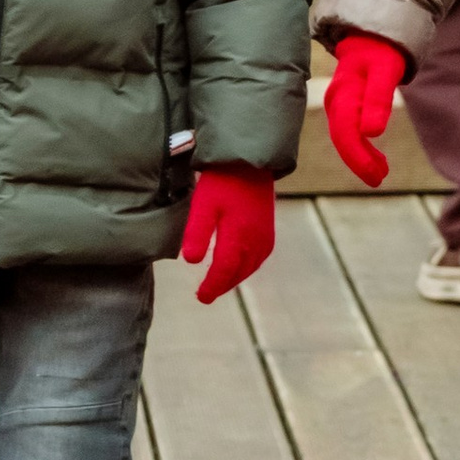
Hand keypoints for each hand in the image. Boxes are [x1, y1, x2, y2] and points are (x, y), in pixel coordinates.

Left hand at [180, 164, 274, 303]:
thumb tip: (191, 262)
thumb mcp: (203, 205)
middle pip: (237, 273)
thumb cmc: (222, 182)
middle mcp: (255, 242)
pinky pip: (258, 259)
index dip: (212, 286)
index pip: (223, 271)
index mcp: (238, 237)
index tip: (200, 297)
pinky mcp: (268, 232)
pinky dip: (246, 268)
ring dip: (234, 279)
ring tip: (219, 284)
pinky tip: (237, 267)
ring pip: (249, 268)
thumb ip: (197, 233)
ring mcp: (264, 238)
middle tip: (206, 295)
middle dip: (221, 286)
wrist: (250, 163)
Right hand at [323, 31, 409, 186]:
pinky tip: (376, 156)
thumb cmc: (382, 51)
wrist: (372, 33)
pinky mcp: (344, 104)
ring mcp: (338, 103)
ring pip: (345, 137)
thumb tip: (373, 133)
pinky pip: (348, 130)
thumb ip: (378, 101)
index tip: (376, 177)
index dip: (359, 159)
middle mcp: (336, 101)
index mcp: (344, 95)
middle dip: (360, 162)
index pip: (346, 134)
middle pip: (343, 139)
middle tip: (380, 179)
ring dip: (361, 157)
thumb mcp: (386, 72)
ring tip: (381, 171)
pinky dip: (361, 145)